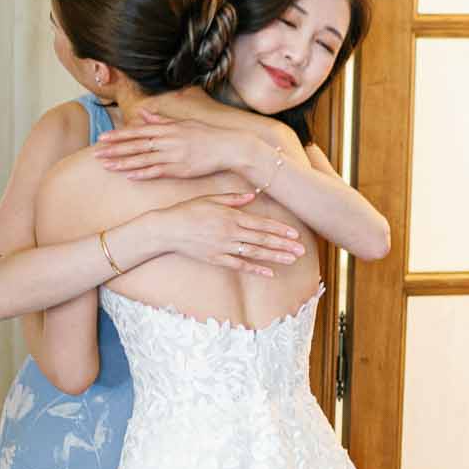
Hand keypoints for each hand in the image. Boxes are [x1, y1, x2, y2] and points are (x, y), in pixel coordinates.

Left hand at [93, 111, 263, 185]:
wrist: (229, 146)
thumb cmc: (207, 135)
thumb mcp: (183, 123)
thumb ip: (161, 120)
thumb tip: (144, 113)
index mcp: (167, 129)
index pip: (137, 131)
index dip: (119, 135)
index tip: (103, 138)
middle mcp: (167, 140)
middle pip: (136, 144)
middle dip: (115, 148)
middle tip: (96, 152)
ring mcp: (173, 155)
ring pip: (143, 158)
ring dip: (123, 162)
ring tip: (106, 165)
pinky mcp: (180, 169)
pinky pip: (158, 171)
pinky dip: (143, 173)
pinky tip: (129, 175)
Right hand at [151, 197, 306, 278]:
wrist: (167, 229)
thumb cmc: (187, 211)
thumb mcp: (211, 198)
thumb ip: (233, 198)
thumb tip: (253, 196)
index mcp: (231, 216)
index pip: (261, 224)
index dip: (280, 230)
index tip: (295, 234)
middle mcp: (231, 232)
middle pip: (263, 240)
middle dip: (284, 245)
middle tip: (302, 250)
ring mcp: (224, 247)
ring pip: (255, 253)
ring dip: (275, 257)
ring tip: (292, 260)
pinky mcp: (216, 259)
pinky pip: (239, 265)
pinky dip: (255, 269)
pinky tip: (269, 273)